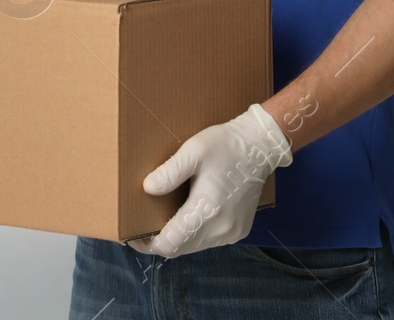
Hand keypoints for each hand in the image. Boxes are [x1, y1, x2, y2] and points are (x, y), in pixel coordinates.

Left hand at [129, 103, 292, 257]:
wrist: (260, 146)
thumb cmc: (226, 145)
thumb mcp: (194, 150)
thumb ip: (169, 172)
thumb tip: (148, 189)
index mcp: (208, 211)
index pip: (170, 243)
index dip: (147, 243)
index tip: (133, 234)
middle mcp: (221, 229)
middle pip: (180, 248)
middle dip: (160, 241)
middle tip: (142, 226)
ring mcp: (232, 232)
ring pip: (194, 246)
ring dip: (178, 237)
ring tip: (163, 219)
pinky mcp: (239, 230)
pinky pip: (209, 240)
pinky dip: (194, 233)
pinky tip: (188, 215)